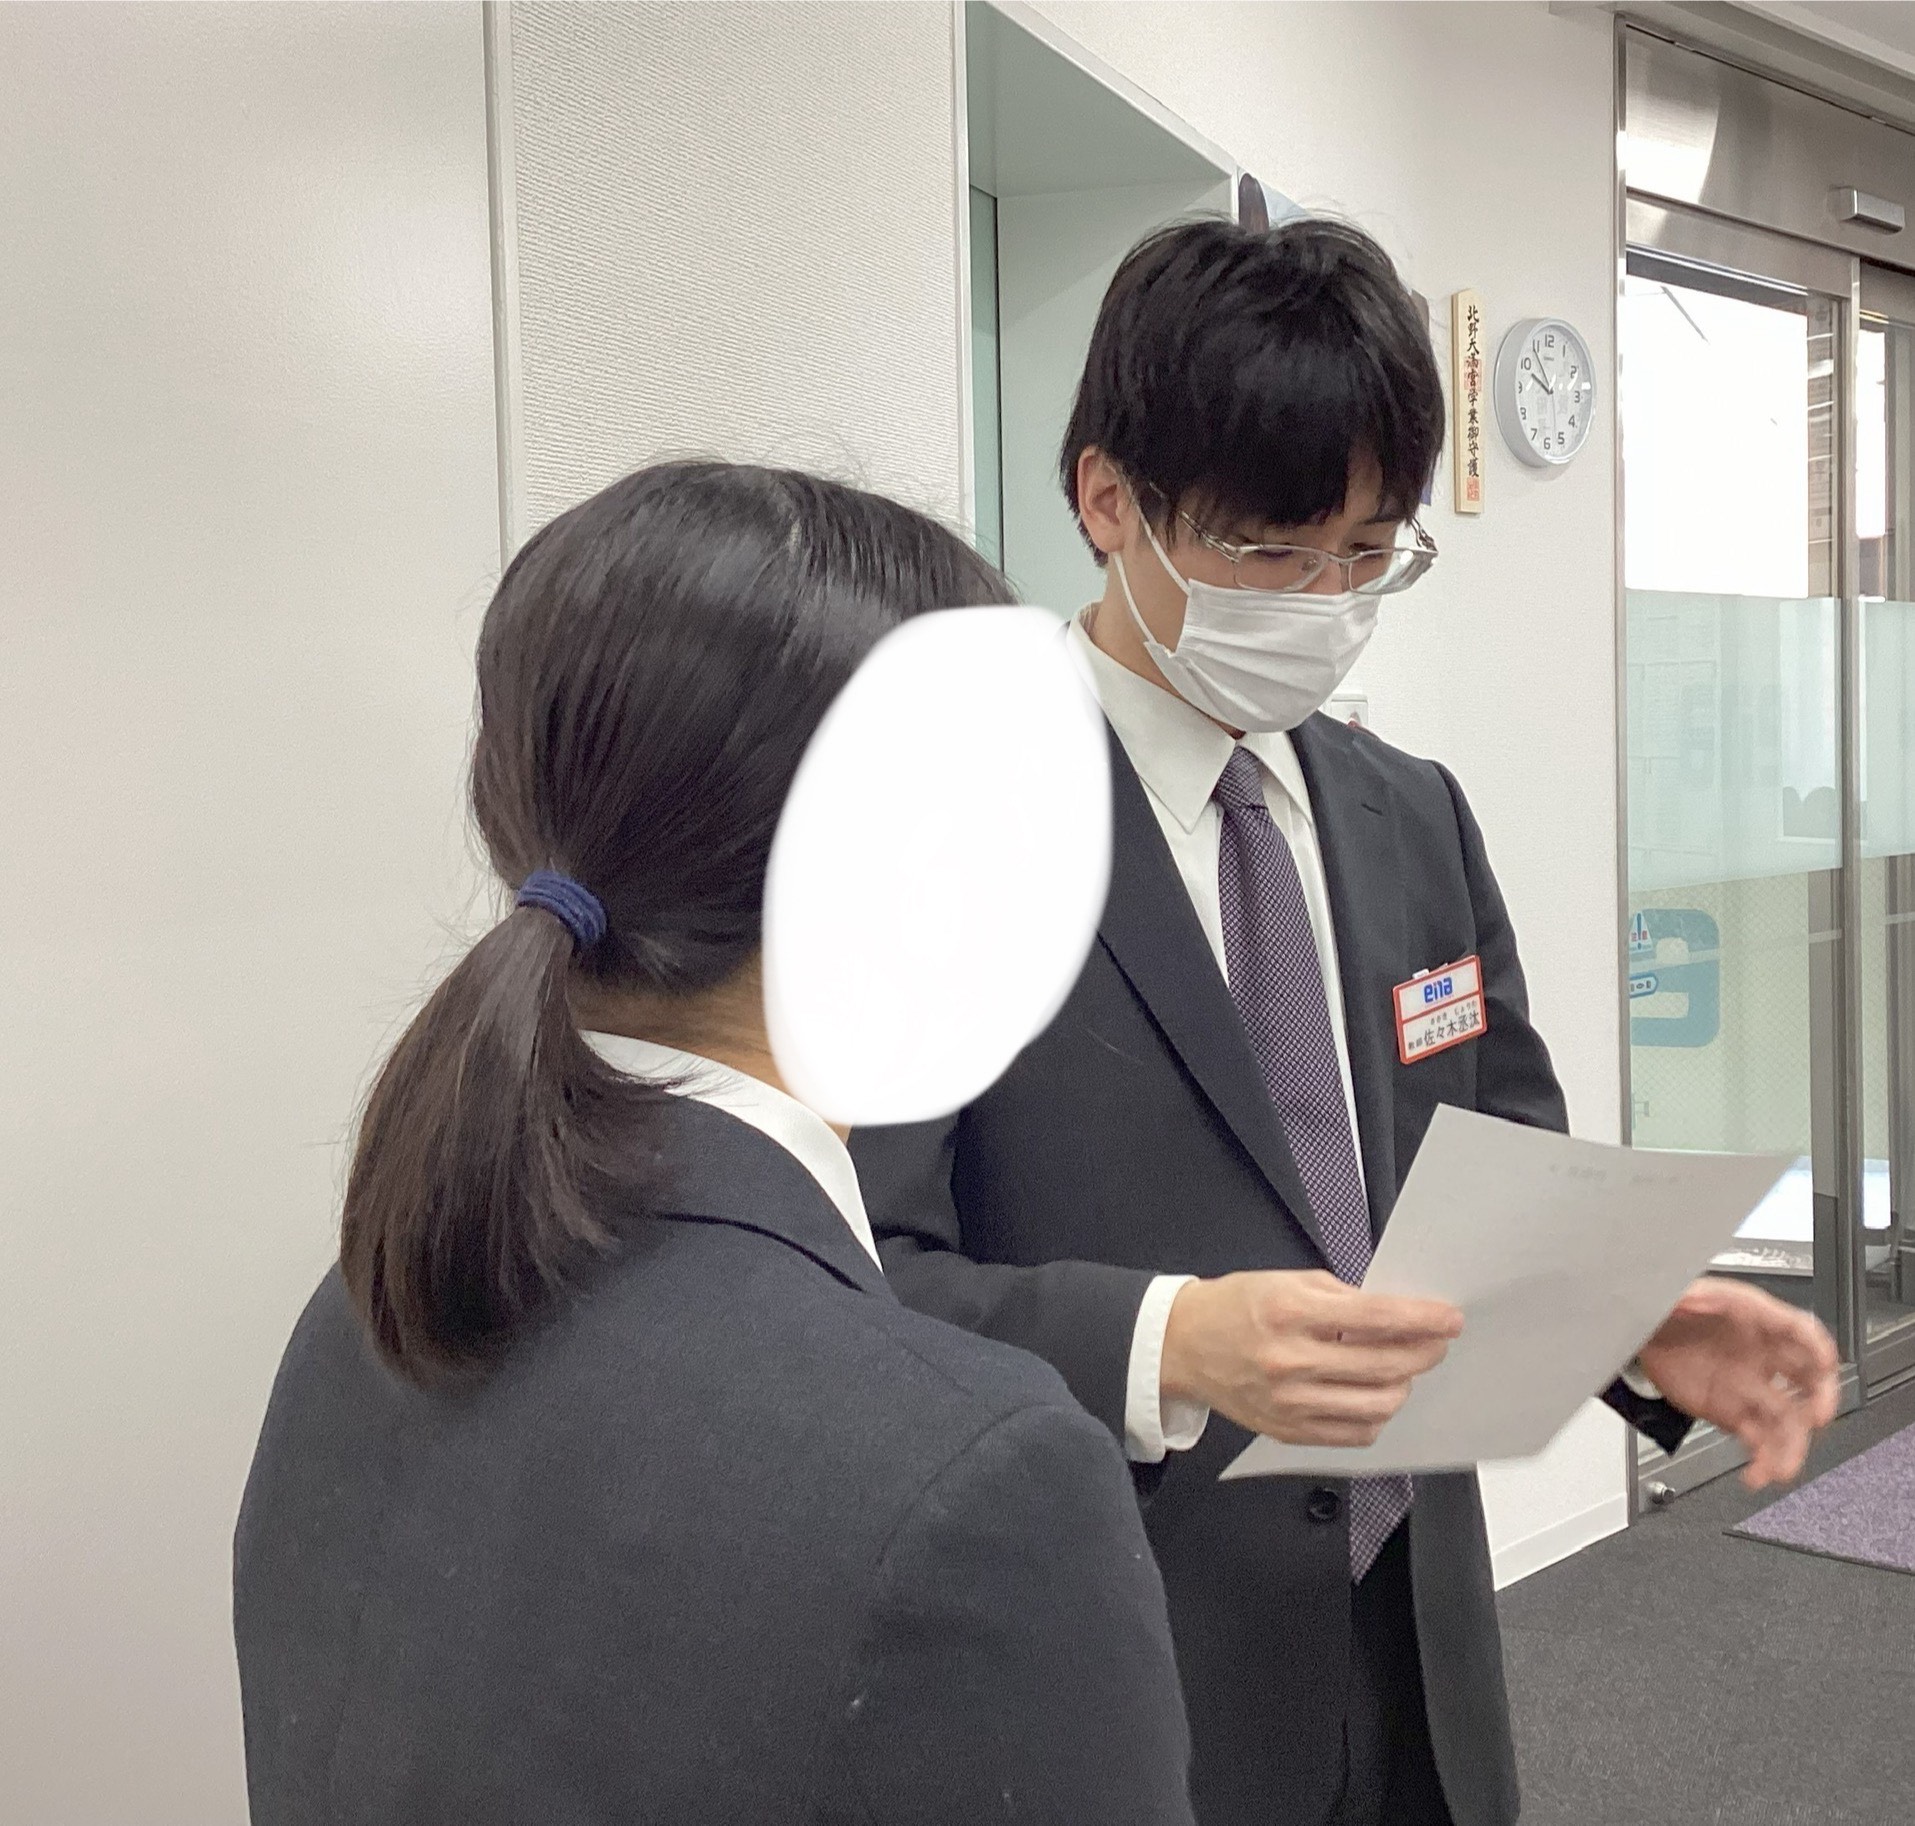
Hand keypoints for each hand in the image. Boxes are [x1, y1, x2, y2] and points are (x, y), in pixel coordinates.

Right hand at [1162, 1270, 1461, 1446]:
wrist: (1183, 1345)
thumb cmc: (1232, 1308)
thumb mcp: (1284, 1281)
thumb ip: (1339, 1297)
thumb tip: (1392, 1314)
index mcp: (1288, 1311)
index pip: (1374, 1317)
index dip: (1421, 1318)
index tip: (1447, 1318)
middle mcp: (1289, 1360)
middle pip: (1384, 1365)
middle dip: (1423, 1352)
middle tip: (1435, 1342)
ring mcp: (1289, 1402)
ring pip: (1376, 1405)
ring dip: (1404, 1386)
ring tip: (1402, 1369)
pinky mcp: (1288, 1430)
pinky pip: (1353, 1434)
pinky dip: (1376, 1416)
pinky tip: (1374, 1395)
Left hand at [1637, 1278, 1840, 1487]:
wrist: (1643, 1332)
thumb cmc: (1669, 1306)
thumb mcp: (1677, 1291)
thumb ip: (1688, 1296)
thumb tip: (1690, 1297)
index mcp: (1756, 1321)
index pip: (1800, 1330)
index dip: (1817, 1346)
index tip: (1824, 1364)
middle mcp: (1763, 1358)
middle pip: (1807, 1380)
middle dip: (1819, 1399)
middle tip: (1817, 1417)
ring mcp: (1750, 1388)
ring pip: (1784, 1422)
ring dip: (1788, 1447)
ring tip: (1780, 1470)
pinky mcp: (1733, 1413)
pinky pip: (1757, 1441)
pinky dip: (1762, 1462)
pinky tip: (1758, 1476)